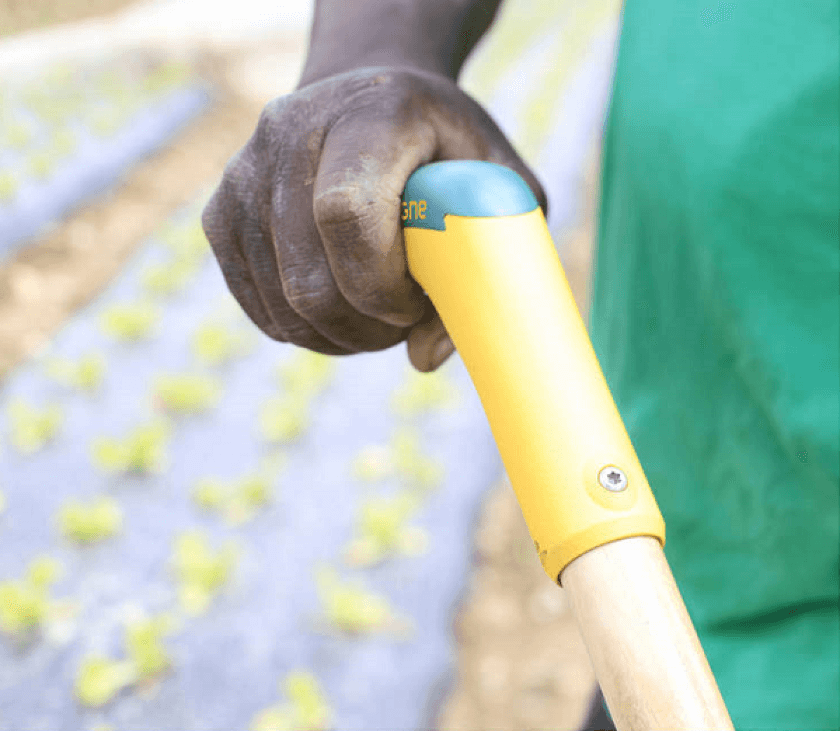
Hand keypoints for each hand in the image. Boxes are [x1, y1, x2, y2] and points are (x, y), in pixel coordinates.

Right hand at [202, 65, 546, 371]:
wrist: (368, 99)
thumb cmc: (444, 151)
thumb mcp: (497, 187)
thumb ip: (488, 264)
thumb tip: (424, 358)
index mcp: (373, 113)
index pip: (347, 213)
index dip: (381, 285)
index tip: (416, 304)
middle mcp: (293, 130)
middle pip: (308, 278)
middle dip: (361, 329)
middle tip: (399, 327)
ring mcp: (246, 171)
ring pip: (280, 302)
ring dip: (334, 335)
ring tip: (374, 319)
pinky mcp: (220, 209)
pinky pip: (253, 301)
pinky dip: (299, 328)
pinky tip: (336, 312)